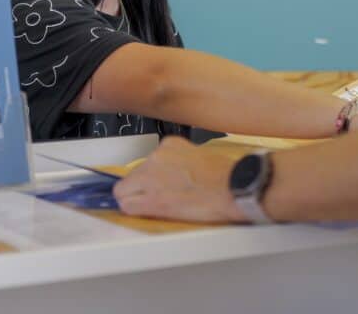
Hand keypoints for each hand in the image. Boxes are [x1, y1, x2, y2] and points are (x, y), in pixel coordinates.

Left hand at [114, 136, 245, 222]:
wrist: (233, 187)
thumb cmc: (226, 176)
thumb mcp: (200, 156)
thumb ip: (180, 163)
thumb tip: (173, 176)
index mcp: (170, 144)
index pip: (147, 161)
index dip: (151, 177)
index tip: (156, 184)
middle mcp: (157, 156)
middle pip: (133, 175)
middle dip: (140, 188)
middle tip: (155, 197)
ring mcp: (151, 177)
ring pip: (124, 190)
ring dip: (135, 199)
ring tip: (155, 206)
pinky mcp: (153, 198)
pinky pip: (127, 205)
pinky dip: (133, 210)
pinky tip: (145, 213)